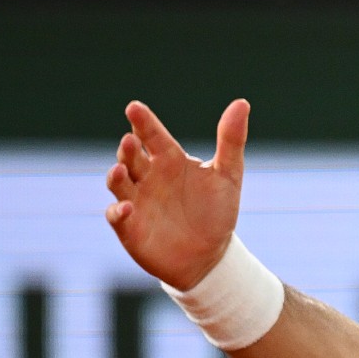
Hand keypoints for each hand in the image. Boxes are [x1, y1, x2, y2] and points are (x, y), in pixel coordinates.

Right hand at [105, 100, 250, 290]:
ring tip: (120, 168)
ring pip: (119, 183)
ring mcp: (136, 201)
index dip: (144, 123)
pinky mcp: (129, 227)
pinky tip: (126, 208)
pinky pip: (117, 216)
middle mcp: (148, 177)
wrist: (210, 255)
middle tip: (131, 140)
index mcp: (169, 160)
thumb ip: (231, 141)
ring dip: (116, 175)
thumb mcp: (228, 175)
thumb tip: (242, 102)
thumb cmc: (216, 211)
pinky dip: (118, 212)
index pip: (154, 136)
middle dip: (129, 149)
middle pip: (132, 157)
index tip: (135, 108)